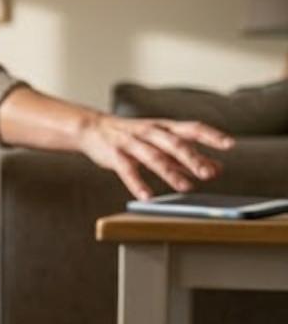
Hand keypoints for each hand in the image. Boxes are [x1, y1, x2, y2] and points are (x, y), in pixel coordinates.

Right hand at [77, 114, 233, 199]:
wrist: (92, 127)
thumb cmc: (132, 136)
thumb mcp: (161, 143)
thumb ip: (187, 157)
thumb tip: (217, 168)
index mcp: (165, 127)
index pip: (192, 128)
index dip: (211, 136)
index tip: (230, 145)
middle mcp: (150, 132)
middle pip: (174, 143)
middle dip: (193, 158)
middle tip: (208, 174)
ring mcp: (132, 143)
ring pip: (153, 157)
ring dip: (170, 173)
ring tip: (185, 188)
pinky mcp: (115, 155)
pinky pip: (128, 170)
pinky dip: (137, 184)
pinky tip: (146, 196)